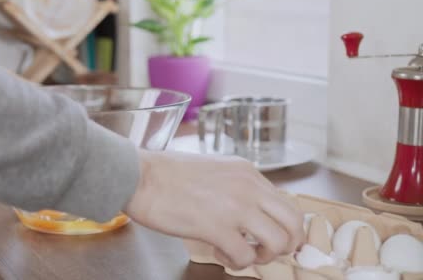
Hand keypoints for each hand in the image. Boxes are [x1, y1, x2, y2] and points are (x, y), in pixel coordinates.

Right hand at [124, 150, 304, 269]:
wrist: (138, 175)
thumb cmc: (165, 173)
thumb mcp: (213, 168)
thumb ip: (235, 185)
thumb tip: (246, 208)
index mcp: (246, 172)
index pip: (284, 201)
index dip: (283, 225)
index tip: (273, 237)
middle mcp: (247, 187)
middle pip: (293, 221)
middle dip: (288, 244)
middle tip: (269, 252)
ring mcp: (235, 207)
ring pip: (278, 242)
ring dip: (264, 256)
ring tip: (244, 254)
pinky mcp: (216, 228)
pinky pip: (245, 257)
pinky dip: (236, 263)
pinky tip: (219, 253)